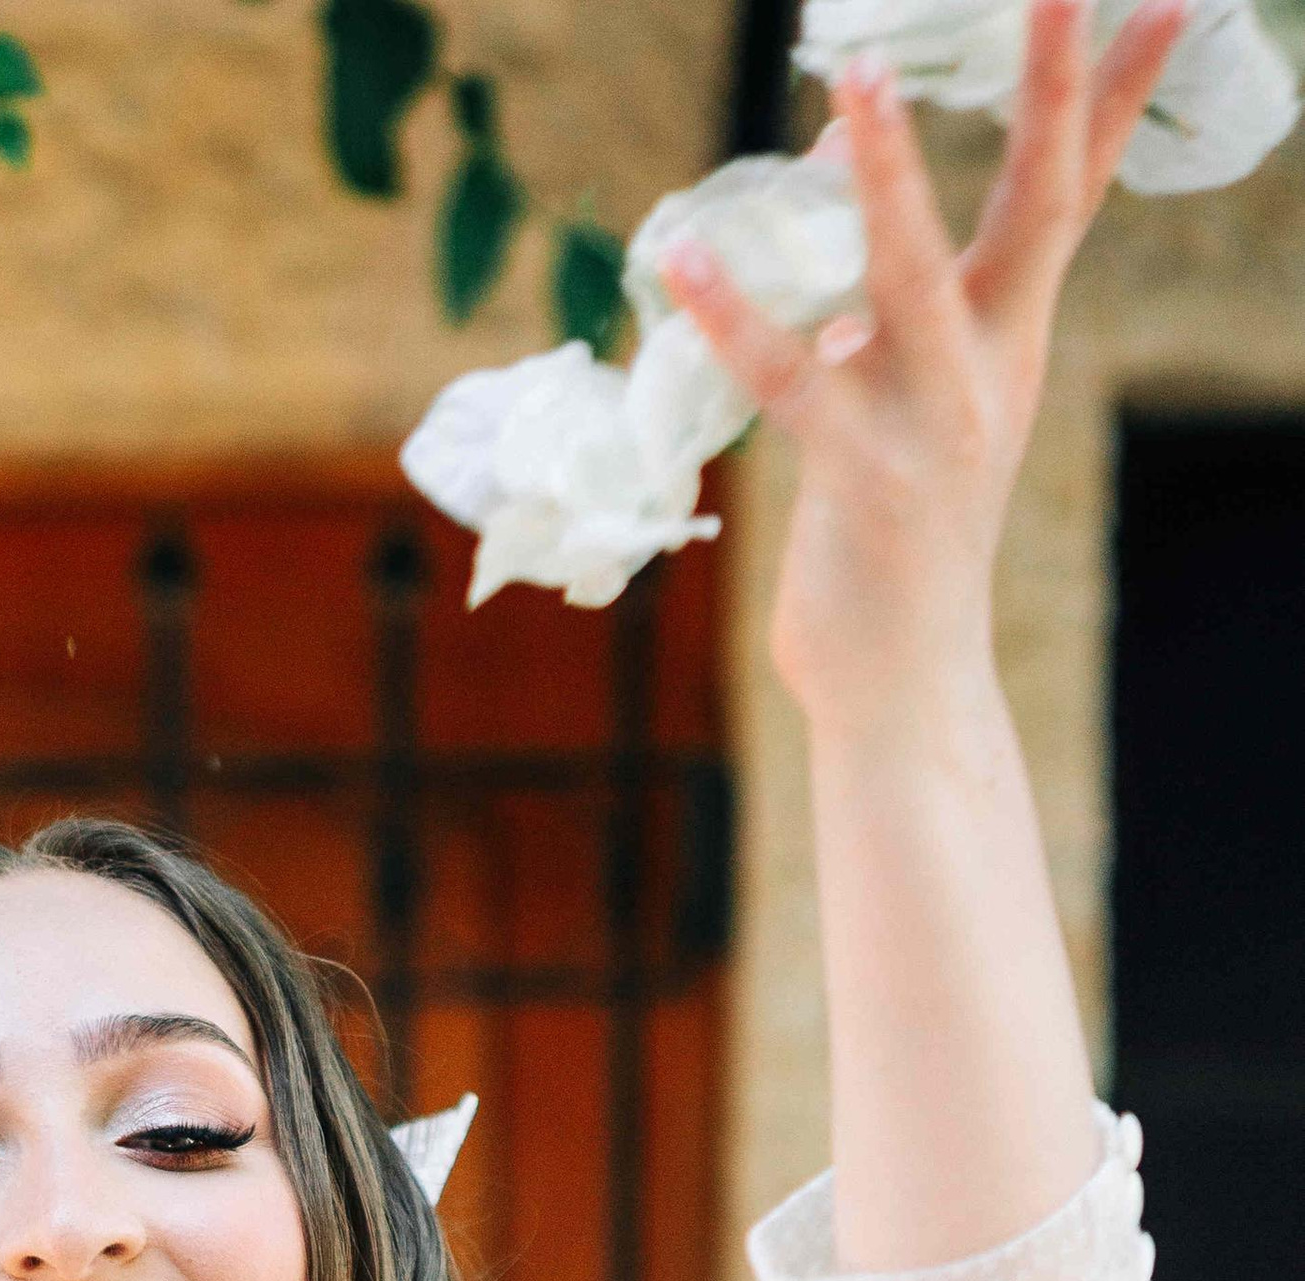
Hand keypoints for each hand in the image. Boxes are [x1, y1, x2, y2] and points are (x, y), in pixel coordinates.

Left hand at [662, 0, 1183, 732]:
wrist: (904, 689)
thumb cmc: (894, 538)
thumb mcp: (902, 398)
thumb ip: (881, 298)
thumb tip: (838, 182)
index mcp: (1012, 339)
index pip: (1077, 191)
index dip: (1116, 94)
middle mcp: (992, 367)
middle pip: (1037, 203)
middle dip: (1054, 89)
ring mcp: (934, 423)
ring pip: (913, 273)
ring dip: (889, 174)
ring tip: (862, 74)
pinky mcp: (863, 480)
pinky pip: (790, 383)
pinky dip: (733, 317)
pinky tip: (682, 261)